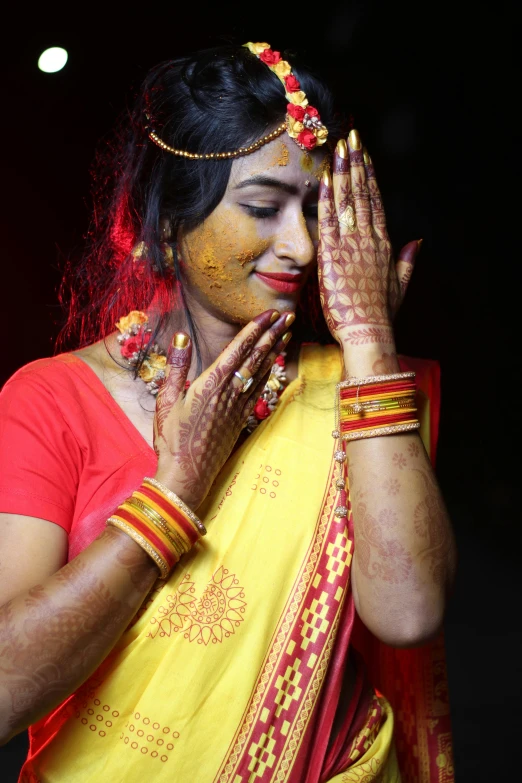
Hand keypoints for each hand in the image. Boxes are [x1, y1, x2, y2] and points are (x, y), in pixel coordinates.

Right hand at [152, 309, 291, 508]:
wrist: (187, 474)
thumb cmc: (171, 438)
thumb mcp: (166, 400)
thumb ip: (176, 366)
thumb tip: (180, 335)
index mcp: (210, 384)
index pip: (238, 349)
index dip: (255, 329)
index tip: (269, 313)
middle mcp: (229, 392)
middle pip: (256, 357)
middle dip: (273, 334)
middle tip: (288, 316)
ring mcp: (238, 406)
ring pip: (261, 372)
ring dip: (274, 350)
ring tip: (287, 333)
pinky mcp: (241, 419)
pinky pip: (259, 390)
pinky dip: (269, 373)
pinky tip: (274, 365)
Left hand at [317, 129, 420, 351]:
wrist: (368, 331)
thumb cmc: (381, 314)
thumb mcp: (400, 285)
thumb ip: (408, 261)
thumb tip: (417, 241)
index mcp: (384, 245)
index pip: (375, 202)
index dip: (369, 176)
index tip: (364, 155)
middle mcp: (369, 239)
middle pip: (362, 194)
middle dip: (355, 163)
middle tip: (350, 138)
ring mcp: (351, 245)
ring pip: (346, 201)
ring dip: (342, 172)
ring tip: (338, 147)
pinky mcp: (332, 256)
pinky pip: (327, 221)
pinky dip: (325, 198)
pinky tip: (322, 179)